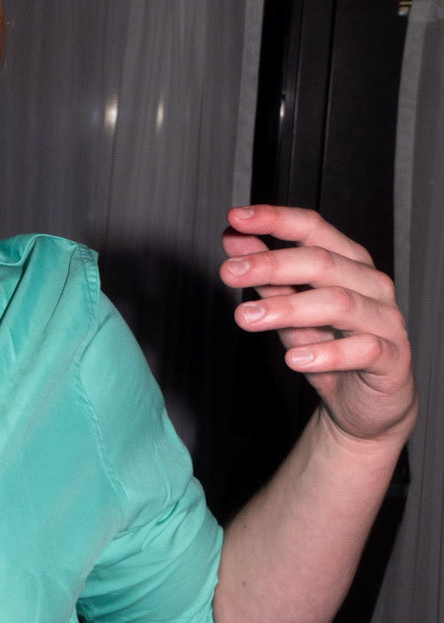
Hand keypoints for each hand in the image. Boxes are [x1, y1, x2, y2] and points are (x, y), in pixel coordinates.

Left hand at [221, 205, 416, 446]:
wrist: (363, 404)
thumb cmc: (330, 347)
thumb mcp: (289, 310)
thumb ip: (266, 277)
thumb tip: (234, 239)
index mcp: (348, 264)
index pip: (314, 230)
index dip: (276, 220)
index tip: (237, 218)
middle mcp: (370, 285)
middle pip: (323, 263)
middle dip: (272, 264)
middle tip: (230, 272)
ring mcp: (385, 320)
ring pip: (339, 302)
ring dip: (288, 308)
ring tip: (246, 318)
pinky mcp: (392, 358)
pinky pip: (363, 349)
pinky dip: (326, 353)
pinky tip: (294, 360)